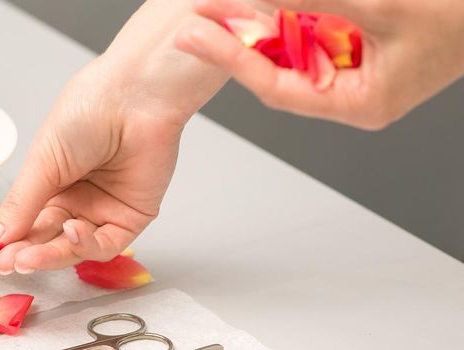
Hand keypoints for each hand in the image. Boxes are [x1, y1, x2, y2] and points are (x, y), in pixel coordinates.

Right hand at [0, 0, 231, 273]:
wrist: (134, 96)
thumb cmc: (88, 111)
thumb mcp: (42, 161)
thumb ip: (18, 206)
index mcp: (51, 182)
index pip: (27, 222)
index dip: (9, 241)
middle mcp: (78, 199)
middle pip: (48, 239)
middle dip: (27, 253)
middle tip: (7, 263)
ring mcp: (104, 210)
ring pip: (74, 248)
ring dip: (51, 254)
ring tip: (29, 256)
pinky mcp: (132, 217)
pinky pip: (106, 245)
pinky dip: (86, 244)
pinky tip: (71, 231)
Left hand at [175, 0, 463, 129]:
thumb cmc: (459, 14)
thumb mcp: (379, 4)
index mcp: (359, 103)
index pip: (275, 86)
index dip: (230, 58)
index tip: (195, 35)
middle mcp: (351, 92)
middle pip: (276, 69)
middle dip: (235, 40)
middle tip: (198, 15)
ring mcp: (354, 68)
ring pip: (290, 49)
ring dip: (256, 25)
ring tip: (218, 8)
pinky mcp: (357, 43)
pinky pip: (310, 32)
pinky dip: (286, 16)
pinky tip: (257, 6)